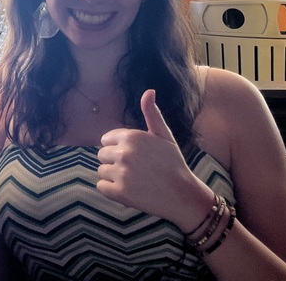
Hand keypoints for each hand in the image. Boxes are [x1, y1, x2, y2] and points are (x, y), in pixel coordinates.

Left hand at [96, 89, 213, 230]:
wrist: (184, 195)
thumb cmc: (173, 163)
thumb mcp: (164, 135)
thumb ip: (152, 113)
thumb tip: (149, 90)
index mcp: (131, 136)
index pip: (106, 140)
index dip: (118, 149)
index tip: (134, 157)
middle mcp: (124, 153)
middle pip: (102, 155)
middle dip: (114, 162)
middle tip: (135, 170)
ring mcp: (121, 173)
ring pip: (101, 171)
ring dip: (113, 177)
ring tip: (134, 180)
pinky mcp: (119, 192)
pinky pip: (101, 187)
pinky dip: (112, 191)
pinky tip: (129, 191)